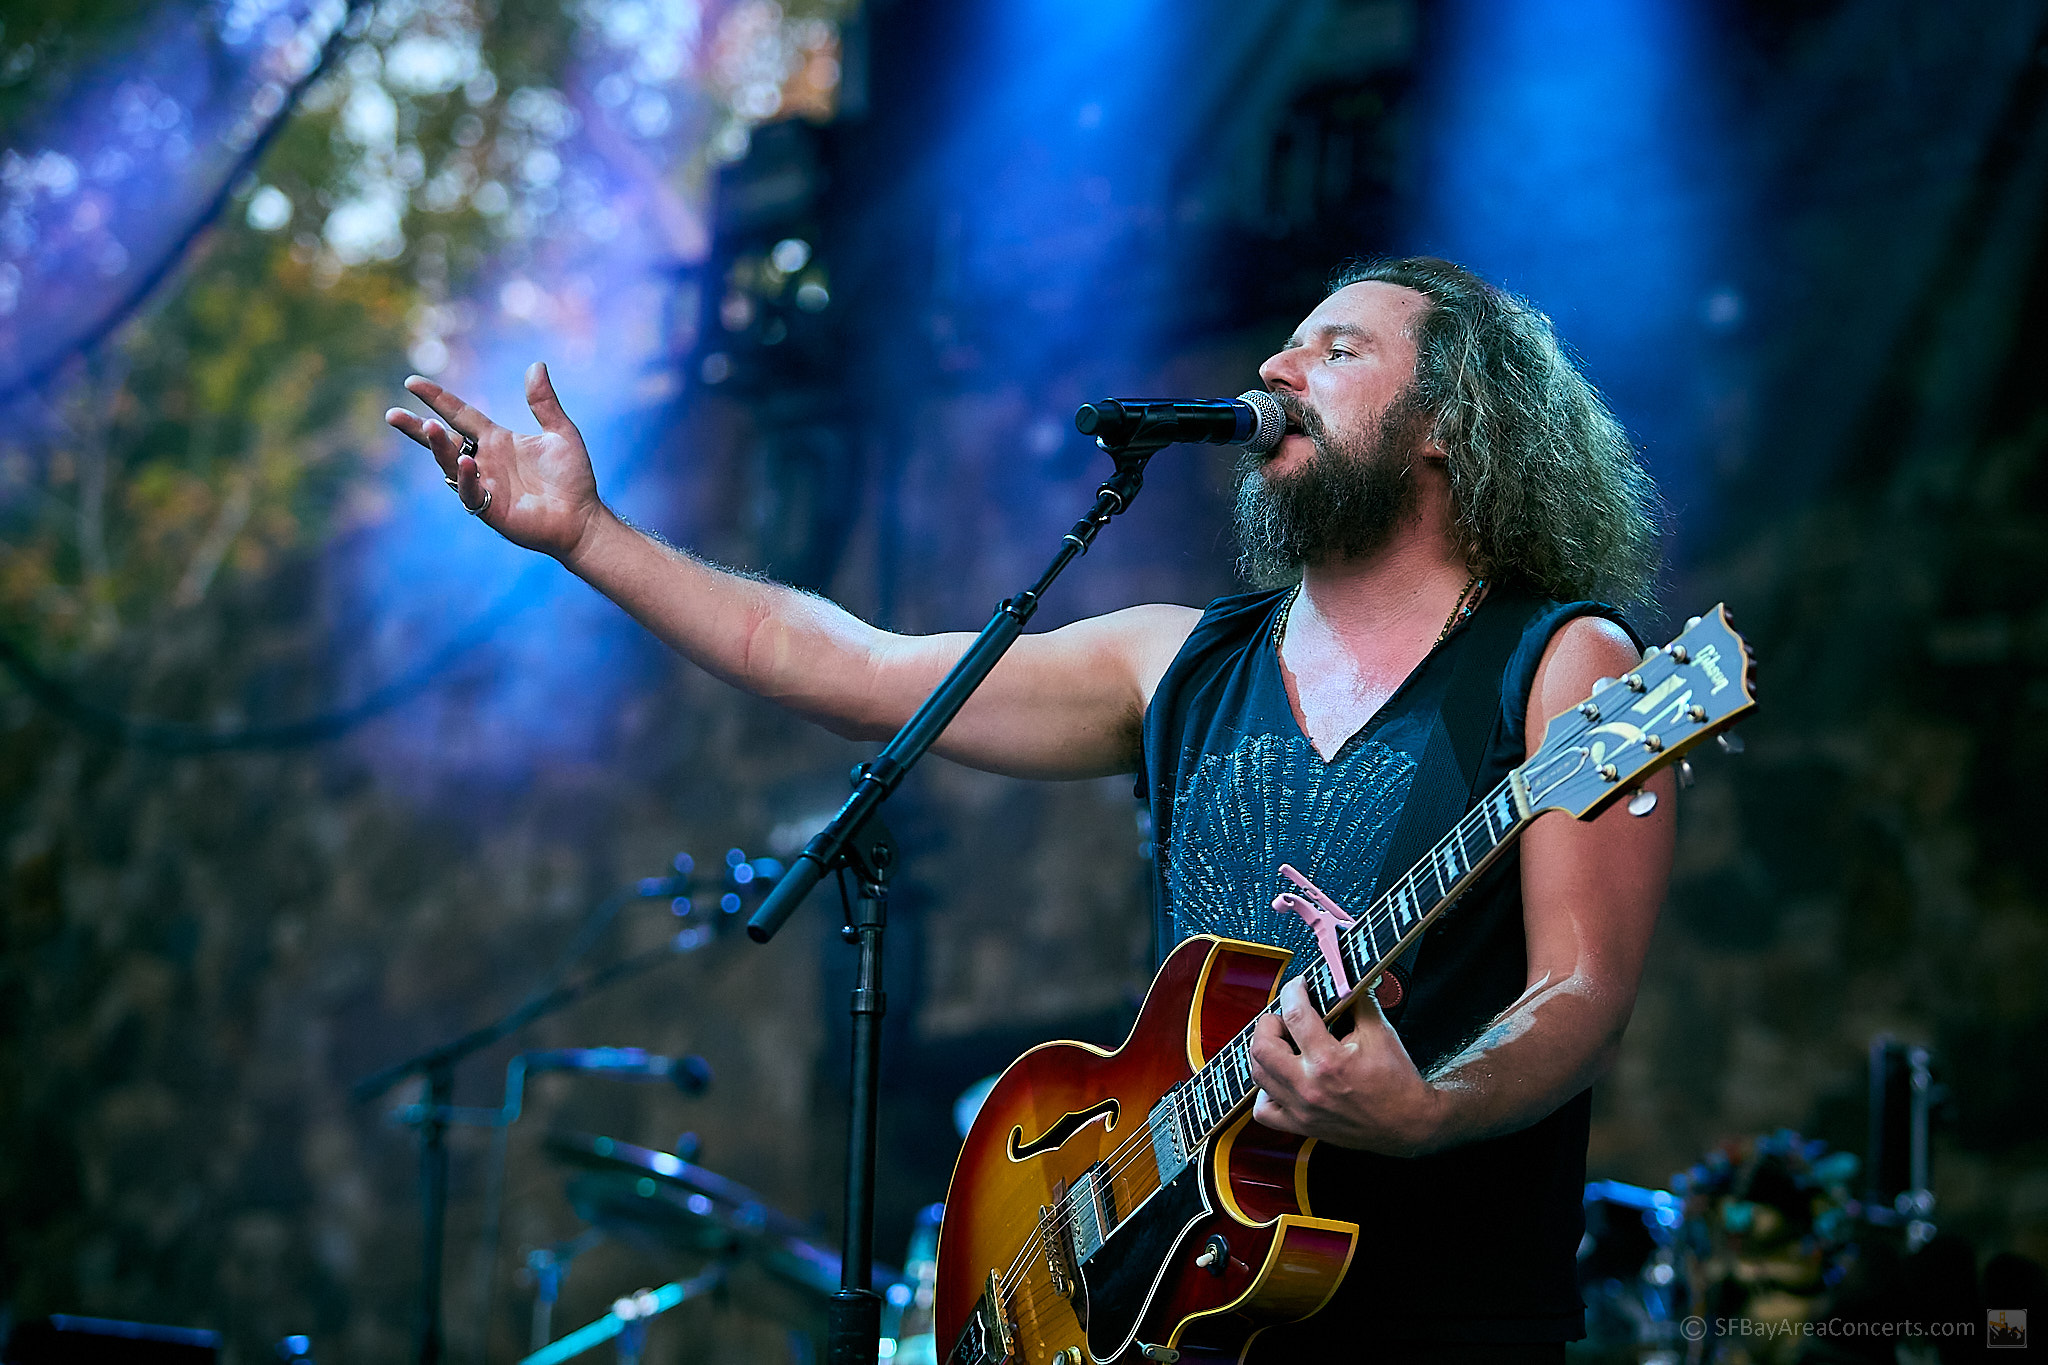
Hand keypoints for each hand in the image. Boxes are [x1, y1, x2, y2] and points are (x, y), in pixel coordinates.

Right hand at [386, 362, 604, 561]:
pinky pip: (470, 492)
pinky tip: (466, 462)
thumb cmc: (572, 479)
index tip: (412, 382)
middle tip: (392, 414)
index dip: (437, 399)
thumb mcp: (561, 433)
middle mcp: (484, 460)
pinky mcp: (491, 509)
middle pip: (443, 441)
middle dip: (417, 429)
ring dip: (439, 447)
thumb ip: (544, 403)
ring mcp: (485, 485)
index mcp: (496, 440)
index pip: (459, 414)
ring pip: (450, 464)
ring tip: (429, 427)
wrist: (584, 519)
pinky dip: (465, 478)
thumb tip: (536, 365)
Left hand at [1248, 977, 1443, 1155]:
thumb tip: (1342, 979)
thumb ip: (1357, 1000)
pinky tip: (1279, 1079)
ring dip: (1264, 1052)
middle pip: (1262, 1047)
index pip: (1295, 1015)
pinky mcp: (1302, 1125)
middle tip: (1285, 1017)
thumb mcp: (1380, 1032)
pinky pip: (1264, 1111)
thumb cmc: (1396, 1081)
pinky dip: (1264, 1091)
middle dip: (1269, 1023)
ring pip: (1258, 1075)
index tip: (1297, 986)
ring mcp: (1302, 1109)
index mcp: (1329, 1061)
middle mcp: (1309, 1087)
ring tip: (1282, 1044)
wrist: (1409, 1124)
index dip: (1292, 992)